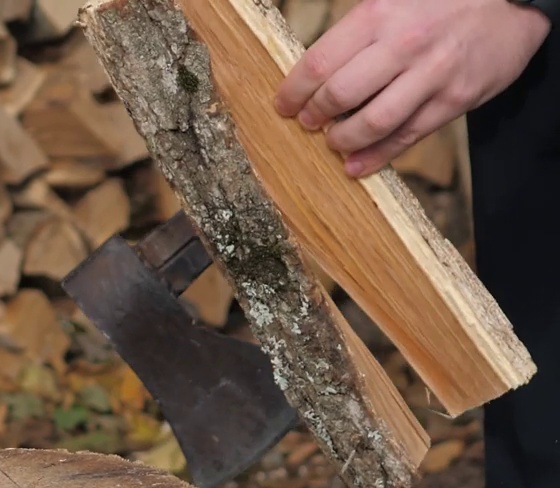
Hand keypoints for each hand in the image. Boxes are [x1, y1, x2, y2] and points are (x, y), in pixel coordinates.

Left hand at [273, 0, 550, 176]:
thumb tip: (311, 74)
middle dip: (315, 116)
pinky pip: (407, 136)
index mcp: (379, 15)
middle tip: (307, 123)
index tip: (283, 105)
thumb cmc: (437, 3)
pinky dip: (377, 156)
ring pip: (373, 122)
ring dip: (343, 140)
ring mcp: (432, 74)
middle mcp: (404, 44)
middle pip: (340, 94)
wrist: (509, 2)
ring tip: (333, 142)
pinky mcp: (455, 99)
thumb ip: (355, 35)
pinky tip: (356, 165)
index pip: (320, 62)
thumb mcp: (391, 2)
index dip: (294, 91)